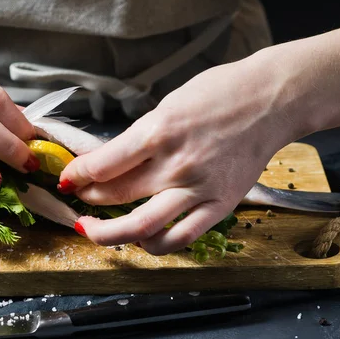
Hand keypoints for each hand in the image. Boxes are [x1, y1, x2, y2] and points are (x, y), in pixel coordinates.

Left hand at [59, 58, 298, 254]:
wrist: (271, 100)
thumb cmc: (220, 93)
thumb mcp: (168, 105)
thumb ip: (138, 138)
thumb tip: (108, 161)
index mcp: (158, 132)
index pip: (102, 165)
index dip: (77, 176)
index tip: (68, 178)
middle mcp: (175, 165)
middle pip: (114, 196)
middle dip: (87, 200)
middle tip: (78, 198)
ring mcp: (198, 189)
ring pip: (141, 228)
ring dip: (108, 234)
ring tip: (94, 229)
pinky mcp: (220, 206)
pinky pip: (180, 238)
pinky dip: (153, 245)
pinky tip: (140, 239)